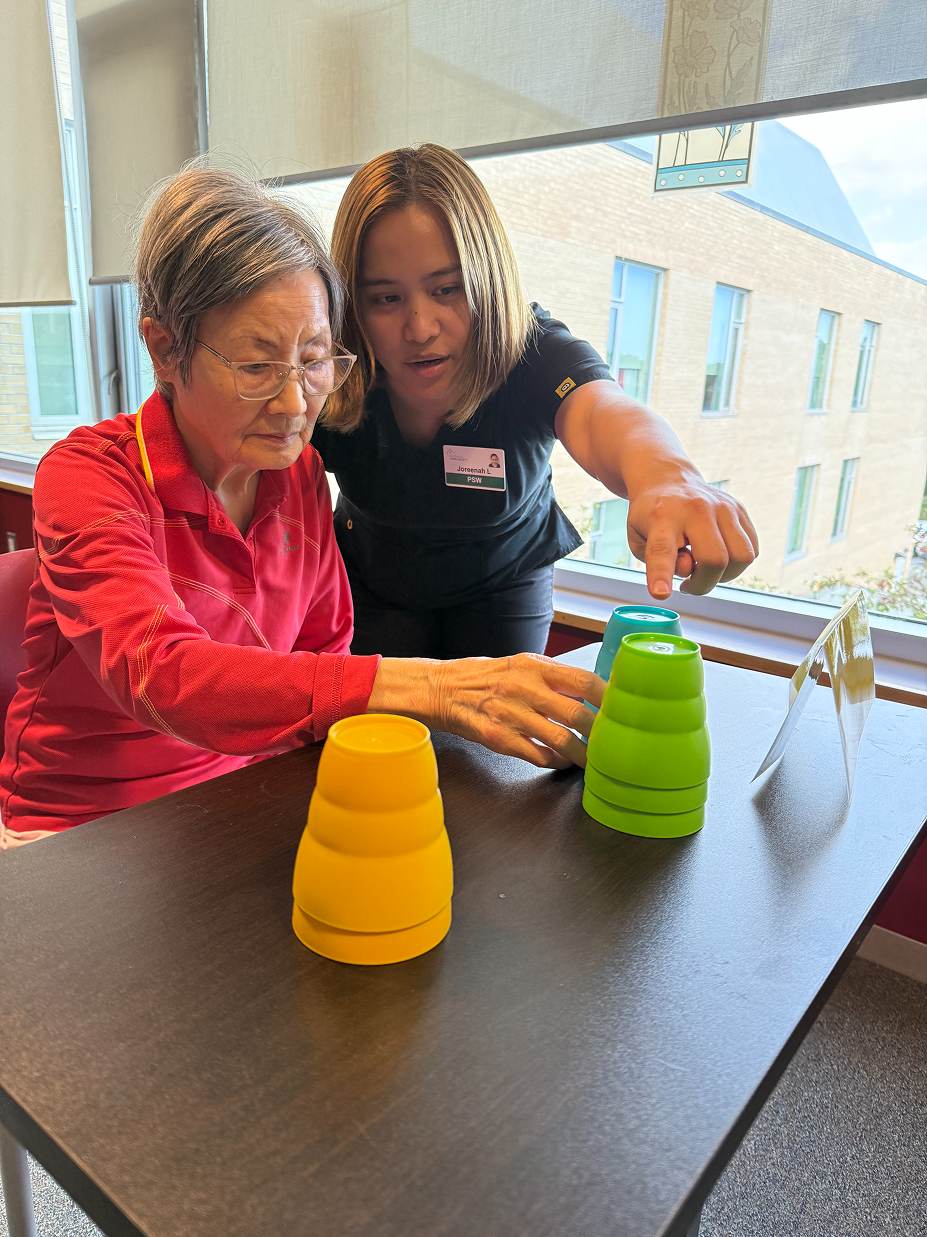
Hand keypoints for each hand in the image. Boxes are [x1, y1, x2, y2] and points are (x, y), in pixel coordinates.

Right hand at [368, 653, 604, 769]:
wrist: (439, 688)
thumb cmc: (482, 677)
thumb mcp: (518, 665)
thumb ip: (551, 676)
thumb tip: (590, 690)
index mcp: (533, 666)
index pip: (584, 680)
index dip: (609, 698)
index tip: (624, 709)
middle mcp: (524, 688)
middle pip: (578, 714)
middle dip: (601, 733)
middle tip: (615, 743)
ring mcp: (511, 714)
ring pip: (561, 740)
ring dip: (582, 754)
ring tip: (594, 761)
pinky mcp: (498, 738)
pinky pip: (537, 755)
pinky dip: (554, 762)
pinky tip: (561, 763)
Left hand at [627, 475, 757, 598]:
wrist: (668, 479)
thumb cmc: (652, 515)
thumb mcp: (639, 539)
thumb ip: (657, 561)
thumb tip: (689, 569)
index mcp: (662, 516)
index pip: (662, 549)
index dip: (662, 575)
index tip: (661, 593)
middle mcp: (696, 508)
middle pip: (715, 559)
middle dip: (703, 584)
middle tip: (688, 584)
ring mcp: (723, 507)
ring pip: (742, 557)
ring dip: (724, 575)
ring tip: (704, 568)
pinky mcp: (740, 510)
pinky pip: (751, 550)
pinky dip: (736, 563)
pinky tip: (717, 555)